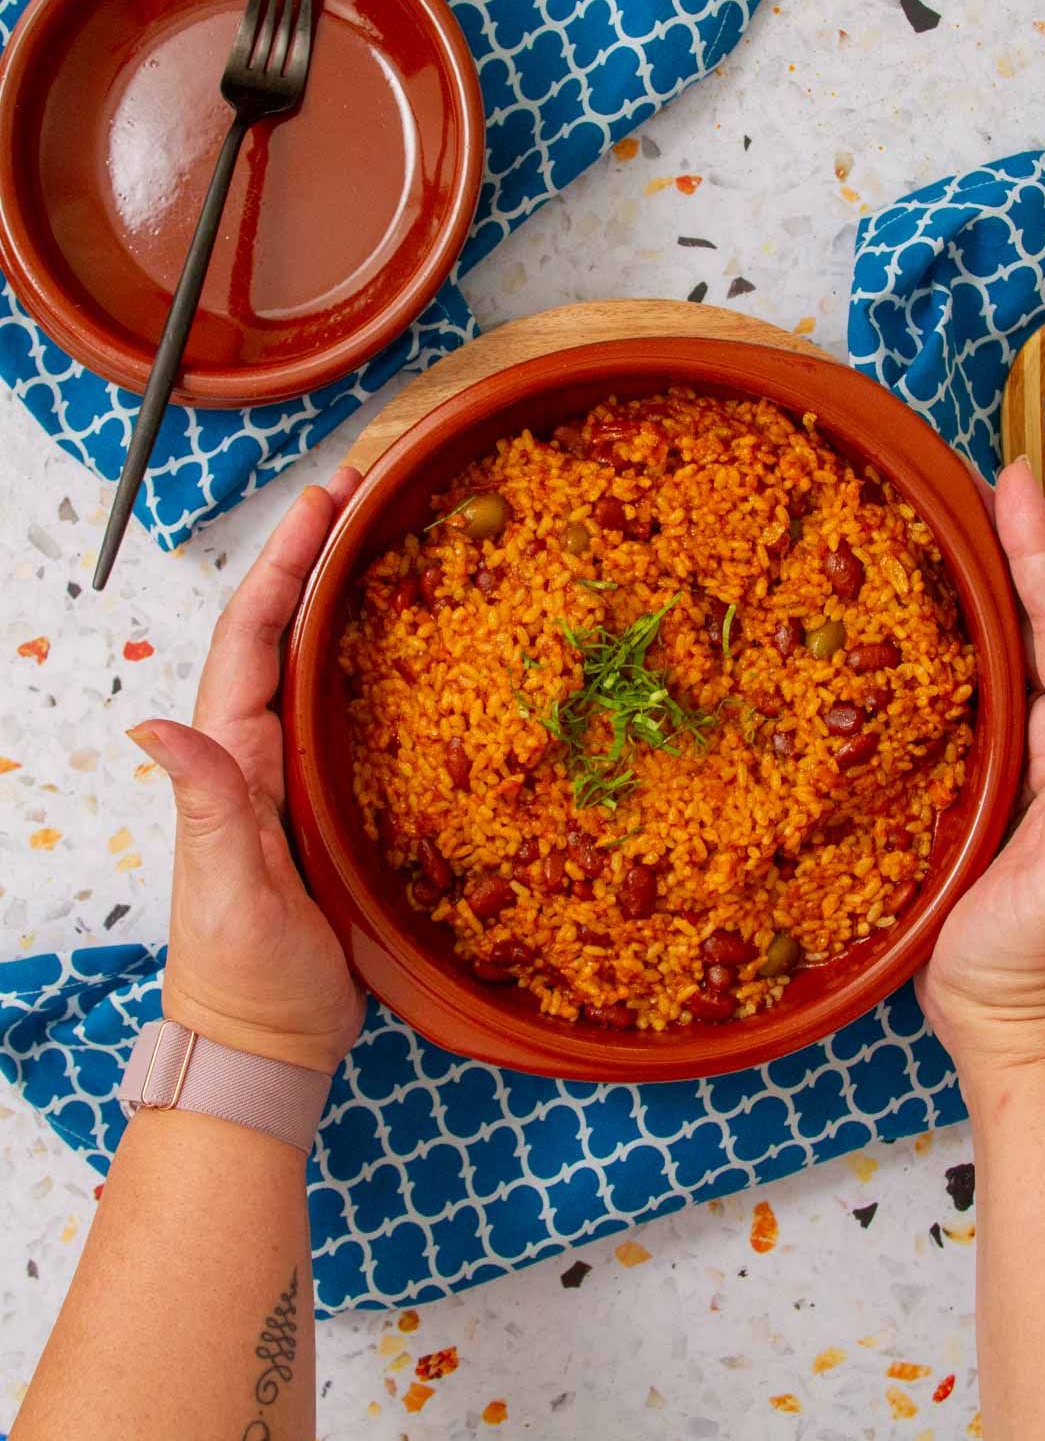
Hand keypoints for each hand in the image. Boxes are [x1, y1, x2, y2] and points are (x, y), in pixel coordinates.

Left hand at [129, 469, 365, 1075]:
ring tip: (385, 534)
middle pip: (281, 628)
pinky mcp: (328, 799)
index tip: (323, 500)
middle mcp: (256, 750)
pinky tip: (408, 639)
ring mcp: (292, 772)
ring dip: (340, 592)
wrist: (267, 1041)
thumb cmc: (243, 973)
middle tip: (363, 487)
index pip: (252, 636)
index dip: (284, 562)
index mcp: (230, 756)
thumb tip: (153, 727)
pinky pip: (346, 710)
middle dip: (313, 551)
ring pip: (313, 661)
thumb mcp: (224, 890)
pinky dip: (367, 658)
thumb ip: (203, 807)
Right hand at [918, 457, 1044, 1074]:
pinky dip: (950, 640)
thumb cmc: (1038, 967)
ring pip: (1003, 650)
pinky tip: (915, 616)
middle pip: (1037, 624)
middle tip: (979, 475)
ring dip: (985, 581)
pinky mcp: (975, 783)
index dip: (1039, 558)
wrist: (1013, 1030)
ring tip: (949, 516)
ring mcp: (1016, 761)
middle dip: (1015, 545)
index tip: (1013, 486)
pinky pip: (967, 693)